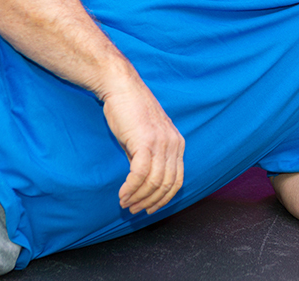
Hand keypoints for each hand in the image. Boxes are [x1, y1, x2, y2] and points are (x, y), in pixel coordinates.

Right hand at [102, 82, 184, 214]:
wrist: (121, 87)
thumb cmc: (129, 111)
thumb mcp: (144, 137)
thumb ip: (148, 157)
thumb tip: (142, 183)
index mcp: (177, 143)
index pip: (177, 180)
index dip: (164, 199)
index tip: (150, 208)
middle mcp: (173, 144)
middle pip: (167, 184)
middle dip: (151, 202)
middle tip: (134, 210)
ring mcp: (161, 142)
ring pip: (155, 182)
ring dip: (139, 197)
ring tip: (126, 203)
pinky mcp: (145, 141)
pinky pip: (141, 174)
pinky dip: (131, 188)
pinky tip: (123, 194)